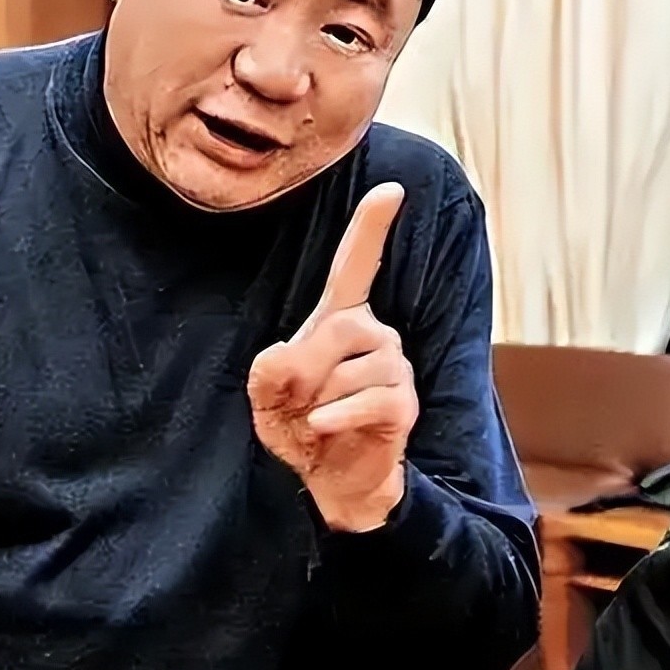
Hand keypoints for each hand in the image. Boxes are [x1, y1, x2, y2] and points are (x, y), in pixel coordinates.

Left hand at [248, 183, 417, 531]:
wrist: (327, 480)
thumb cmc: (297, 425)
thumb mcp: (265, 393)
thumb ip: (270, 368)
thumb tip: (298, 359)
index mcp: (340, 320)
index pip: (356, 265)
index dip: (371, 227)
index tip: (392, 190)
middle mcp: (375, 335)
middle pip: (339, 327)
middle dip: (305, 368)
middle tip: (295, 400)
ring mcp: (394, 369)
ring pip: (351, 369)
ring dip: (318, 399)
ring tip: (316, 419)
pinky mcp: (404, 404)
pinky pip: (370, 399)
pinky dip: (336, 416)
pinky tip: (323, 427)